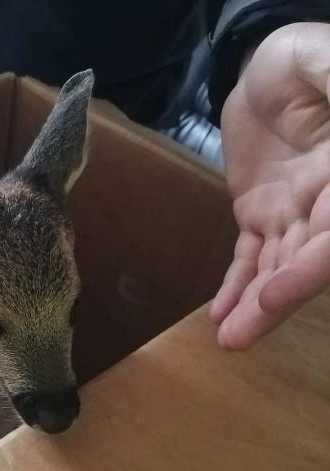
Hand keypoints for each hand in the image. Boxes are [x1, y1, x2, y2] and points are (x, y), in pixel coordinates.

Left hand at [211, 22, 329, 349]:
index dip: (312, 266)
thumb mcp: (326, 62)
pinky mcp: (261, 215)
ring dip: (253, 305)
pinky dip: (235, 285)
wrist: (269, 68)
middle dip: (277, 300)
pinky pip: (250, 255)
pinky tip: (221, 314)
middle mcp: (327, 201)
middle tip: (238, 338)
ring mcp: (295, 212)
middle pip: (307, 259)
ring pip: (277, 266)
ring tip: (228, 340)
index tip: (275, 293)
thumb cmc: (306, 59)